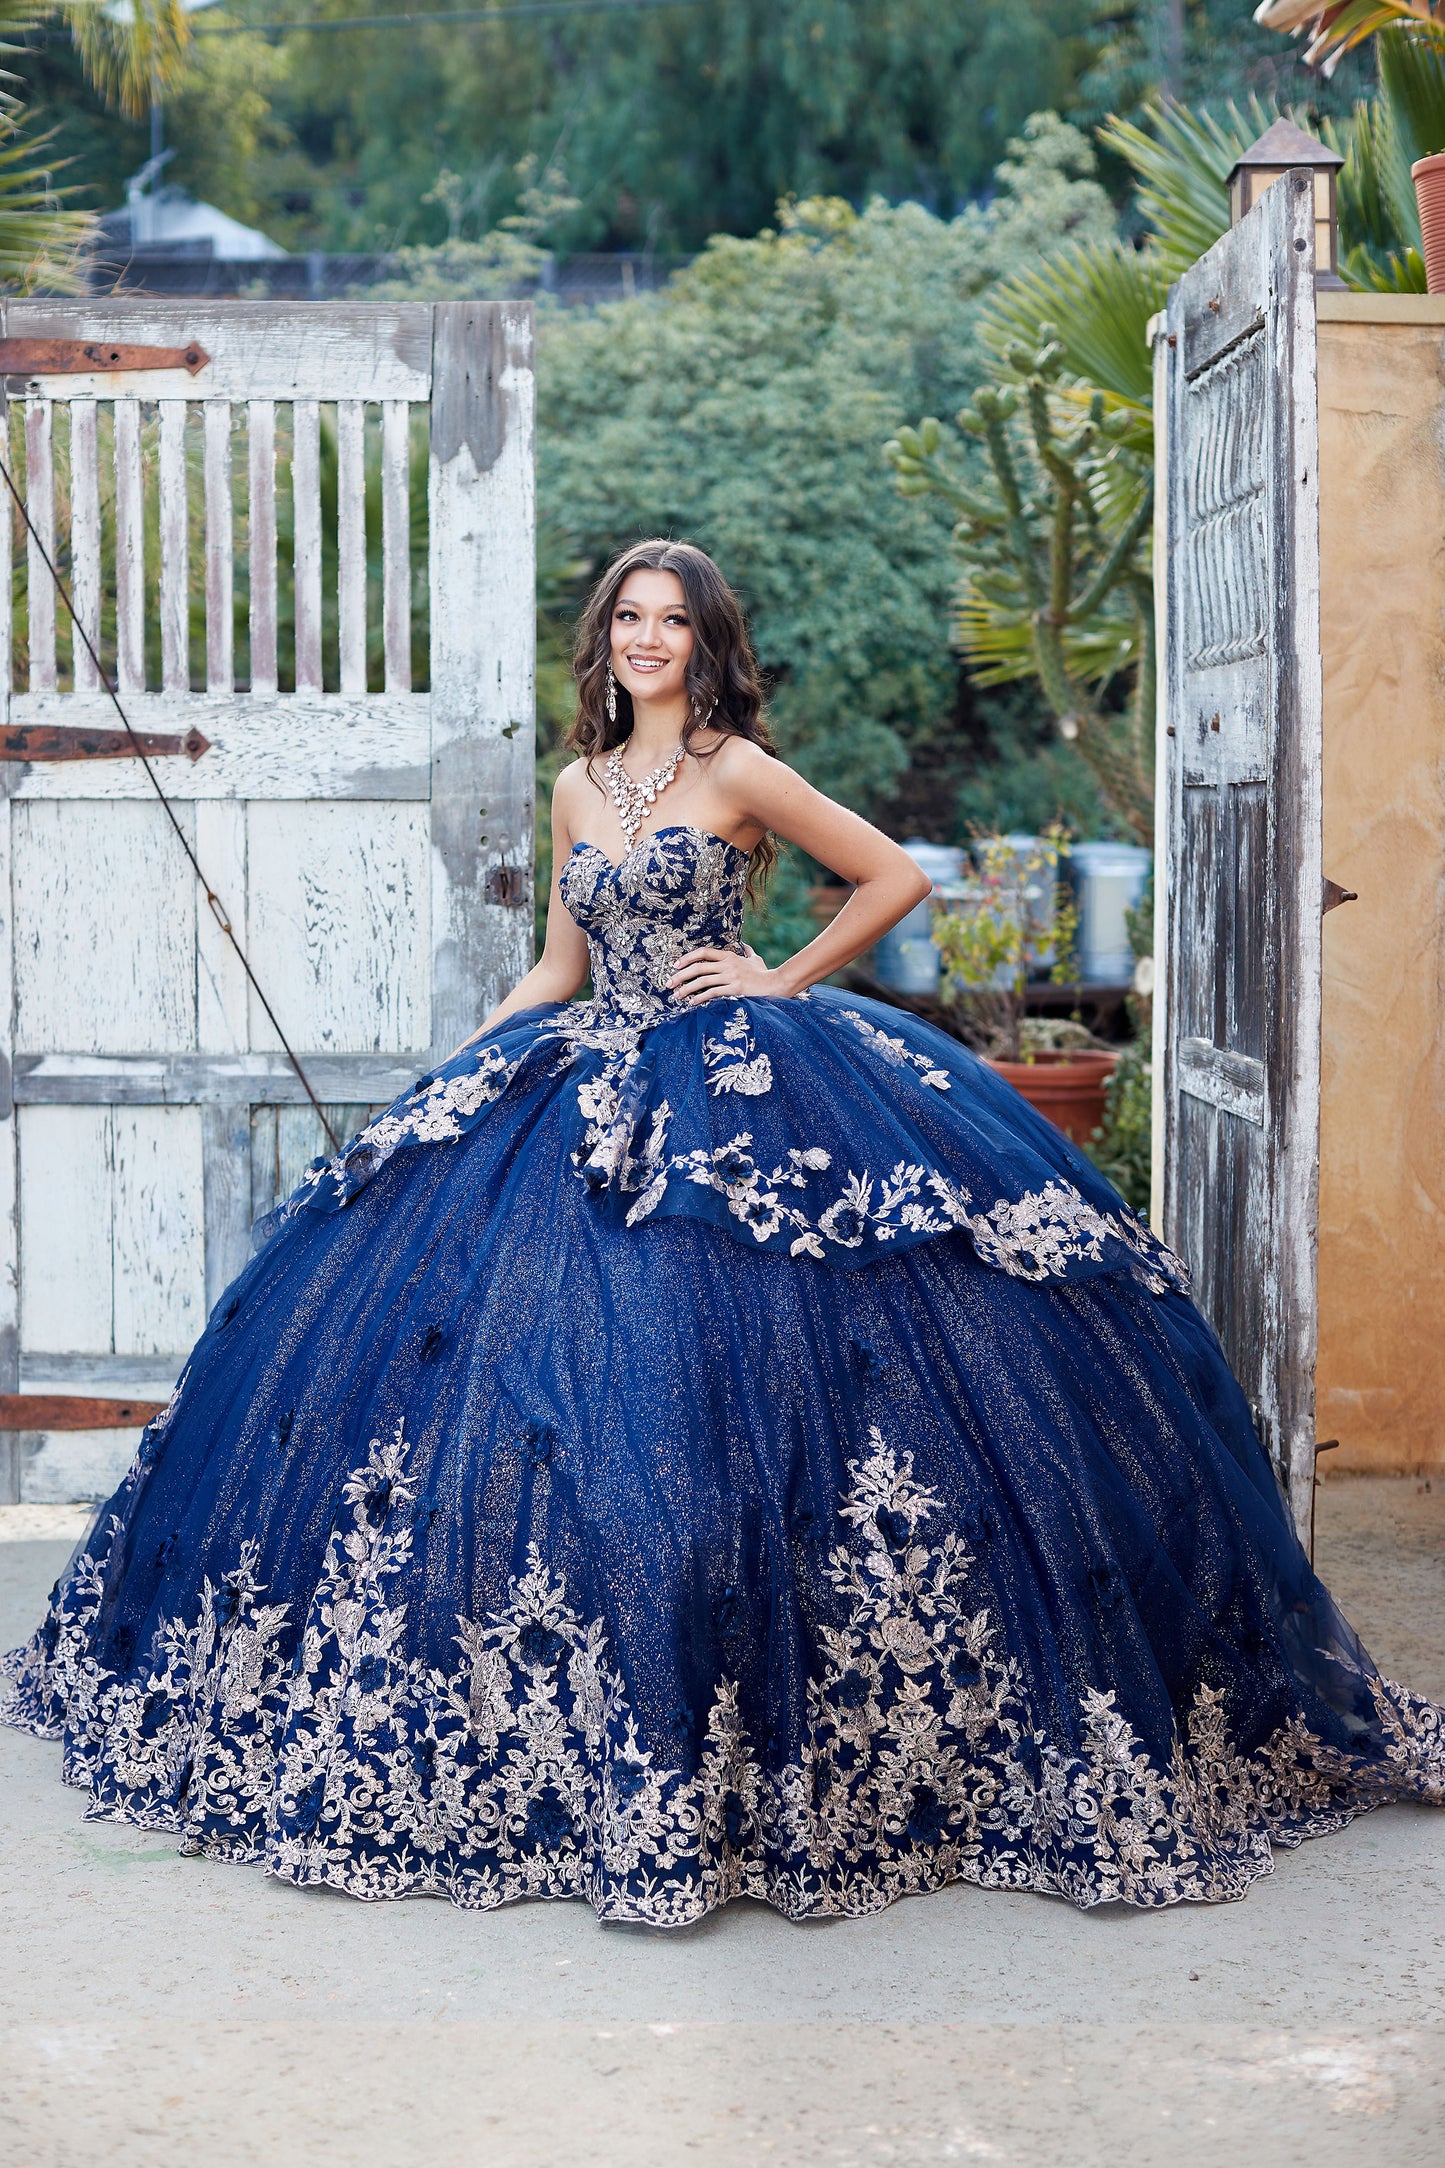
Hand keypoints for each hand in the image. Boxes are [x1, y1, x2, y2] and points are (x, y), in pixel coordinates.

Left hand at [668, 943, 788, 1004]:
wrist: (776, 984)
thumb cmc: (764, 973)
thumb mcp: (755, 959)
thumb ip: (748, 952)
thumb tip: (746, 945)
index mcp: (729, 956)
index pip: (703, 952)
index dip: (687, 958)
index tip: (675, 965)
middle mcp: (727, 965)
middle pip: (698, 967)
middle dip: (680, 976)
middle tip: (669, 984)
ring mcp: (731, 976)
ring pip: (702, 981)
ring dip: (686, 989)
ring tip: (677, 996)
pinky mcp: (734, 989)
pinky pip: (713, 993)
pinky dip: (700, 998)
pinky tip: (693, 1002)